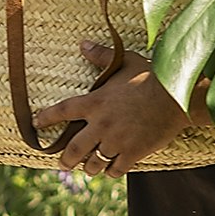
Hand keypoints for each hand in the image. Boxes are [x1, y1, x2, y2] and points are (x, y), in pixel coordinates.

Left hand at [36, 40, 196, 174]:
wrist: (178, 96)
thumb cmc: (152, 76)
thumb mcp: (126, 61)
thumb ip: (101, 56)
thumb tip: (83, 44)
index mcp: (95, 102)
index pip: (62, 111)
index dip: (46, 119)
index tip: (35, 124)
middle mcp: (101, 124)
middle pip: (73, 149)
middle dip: (65, 160)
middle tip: (62, 164)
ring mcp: (117, 141)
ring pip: (93, 164)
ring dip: (89, 168)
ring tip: (88, 169)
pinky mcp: (133, 153)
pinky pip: (116, 169)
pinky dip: (112, 171)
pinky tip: (112, 169)